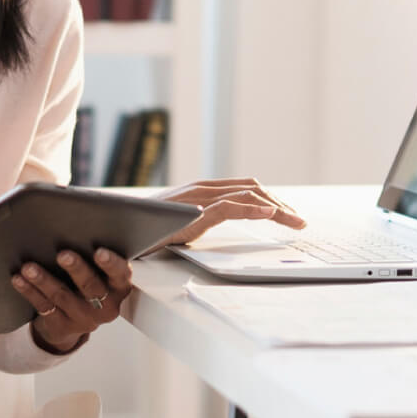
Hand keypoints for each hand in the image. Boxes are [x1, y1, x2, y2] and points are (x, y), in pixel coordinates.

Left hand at [12, 248, 131, 353]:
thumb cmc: (88, 285)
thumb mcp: (101, 275)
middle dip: (76, 269)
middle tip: (63, 255)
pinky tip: (20, 279)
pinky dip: (30, 291)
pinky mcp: (62, 326)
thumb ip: (95, 256)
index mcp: (119, 288)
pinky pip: (44, 307)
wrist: (73, 321)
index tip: (99, 252)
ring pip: (62, 296)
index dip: (111, 263)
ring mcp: (83, 319)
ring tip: (29, 267)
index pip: (121, 274)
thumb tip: (76, 226)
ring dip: (44, 279)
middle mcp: (106, 306)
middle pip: (90, 286)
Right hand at [152, 177, 306, 246]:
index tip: (289, 216)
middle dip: (281, 204)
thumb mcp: (180, 222)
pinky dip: (253, 210)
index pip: (246, 189)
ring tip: (294, 222)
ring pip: (247, 196)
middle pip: (253, 189)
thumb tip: (213, 226)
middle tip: (299, 222)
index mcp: (203, 190)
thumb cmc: (145, 228)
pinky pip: (229, 207)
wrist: (118, 228)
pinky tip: (269, 216)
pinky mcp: (192, 212)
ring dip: (277, 209)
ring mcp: (198, 198)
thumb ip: (199, 219)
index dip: (272, 200)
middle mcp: (203, 189)